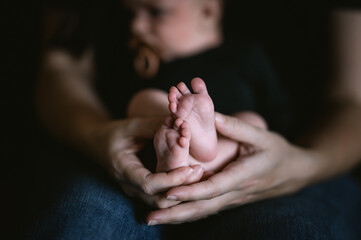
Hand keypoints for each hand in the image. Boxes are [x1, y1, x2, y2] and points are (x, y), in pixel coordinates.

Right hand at [90, 117, 203, 208]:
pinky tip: (190, 176)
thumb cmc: (115, 132)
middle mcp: (128, 185)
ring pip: (161, 202)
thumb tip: (180, 123)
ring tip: (198, 173)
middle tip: (200, 171)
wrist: (98, 143)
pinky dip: (177, 190)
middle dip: (181, 189)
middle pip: (158, 200)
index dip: (171, 179)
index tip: (190, 169)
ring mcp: (135, 190)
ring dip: (181, 191)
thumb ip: (154, 125)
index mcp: (123, 169)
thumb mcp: (132, 125)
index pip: (149, 184)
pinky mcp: (143, 190)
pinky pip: (161, 196)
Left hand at [146, 112, 317, 223]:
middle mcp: (236, 192)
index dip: (191, 191)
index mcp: (244, 176)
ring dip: (178, 216)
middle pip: (203, 207)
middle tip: (149, 217)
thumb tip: (210, 115)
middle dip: (176, 213)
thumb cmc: (277, 151)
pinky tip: (171, 214)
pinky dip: (188, 213)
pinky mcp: (229, 199)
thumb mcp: (261, 135)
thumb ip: (235, 126)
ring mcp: (232, 199)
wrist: (294, 172)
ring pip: (203, 212)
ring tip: (153, 219)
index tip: (169, 193)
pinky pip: (207, 209)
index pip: (214, 187)